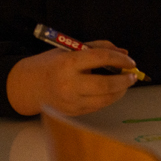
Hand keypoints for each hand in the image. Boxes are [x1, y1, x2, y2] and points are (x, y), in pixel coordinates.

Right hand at [7, 42, 137, 115]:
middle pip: (105, 84)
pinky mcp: (72, 112)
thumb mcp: (70, 49)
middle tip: (133, 75)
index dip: (119, 59)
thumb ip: (98, 48)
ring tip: (125, 83)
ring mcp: (70, 101)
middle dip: (124, 80)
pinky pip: (97, 106)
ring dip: (120, 91)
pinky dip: (108, 98)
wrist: (28, 85)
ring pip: (104, 99)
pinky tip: (111, 92)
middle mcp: (68, 84)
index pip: (100, 58)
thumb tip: (123, 52)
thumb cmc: (51, 64)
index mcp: (67, 63)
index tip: (130, 60)